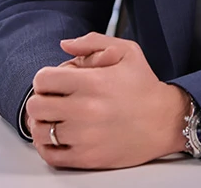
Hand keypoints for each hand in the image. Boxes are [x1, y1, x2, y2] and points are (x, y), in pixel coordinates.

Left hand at [25, 33, 188, 168]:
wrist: (164, 121)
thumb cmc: (144, 85)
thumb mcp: (126, 51)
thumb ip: (93, 42)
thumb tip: (64, 45)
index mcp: (93, 82)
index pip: (43, 79)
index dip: (45, 78)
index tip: (54, 81)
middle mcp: (86, 110)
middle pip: (36, 106)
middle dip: (41, 98)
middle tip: (53, 98)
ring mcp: (85, 137)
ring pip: (40, 131)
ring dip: (43, 122)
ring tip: (55, 117)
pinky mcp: (87, 158)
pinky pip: (50, 155)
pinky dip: (47, 145)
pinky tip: (57, 135)